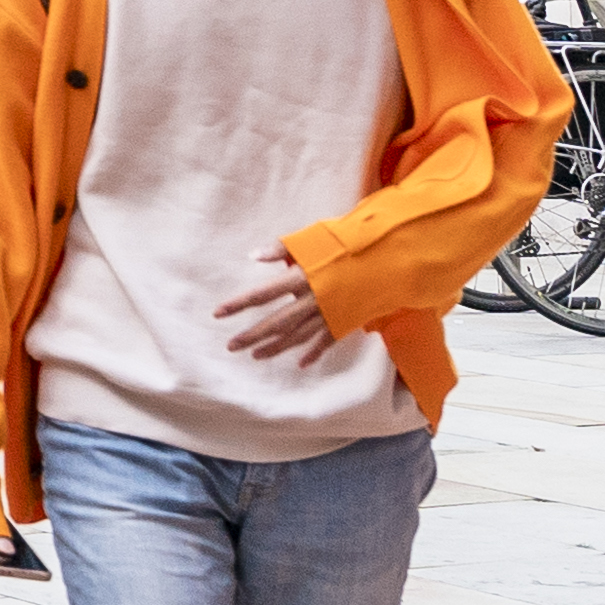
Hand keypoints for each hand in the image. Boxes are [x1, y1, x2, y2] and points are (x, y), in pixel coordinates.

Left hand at [210, 247, 337, 362]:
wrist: (386, 259)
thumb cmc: (345, 245)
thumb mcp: (311, 240)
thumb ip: (281, 249)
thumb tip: (253, 255)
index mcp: (302, 279)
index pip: (262, 294)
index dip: (239, 304)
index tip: (218, 313)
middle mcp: (313, 301)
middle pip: (277, 323)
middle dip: (252, 335)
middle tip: (231, 346)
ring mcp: (329, 314)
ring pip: (298, 336)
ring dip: (276, 348)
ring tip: (255, 356)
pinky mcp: (344, 322)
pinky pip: (326, 342)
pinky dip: (313, 353)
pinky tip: (301, 364)